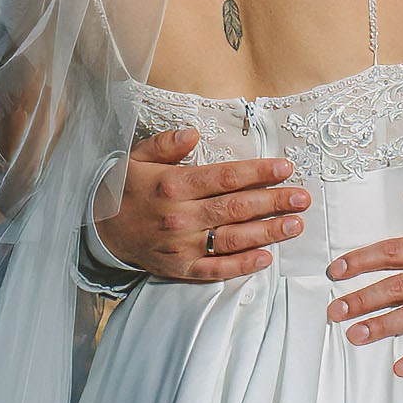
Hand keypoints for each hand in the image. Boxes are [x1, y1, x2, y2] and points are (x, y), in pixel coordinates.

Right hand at [96, 128, 309, 281]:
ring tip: (295, 225)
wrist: (99, 230)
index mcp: (173, 185)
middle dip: (274, 202)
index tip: (285, 168)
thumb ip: (165, 143)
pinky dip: (243, 266)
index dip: (258, 173)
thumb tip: (192, 132)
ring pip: (233, 239)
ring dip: (268, 232)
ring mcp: (182, 246)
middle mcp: (181, 217)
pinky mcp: (181, 268)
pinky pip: (217, 269)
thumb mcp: (136, 157)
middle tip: (302, 197)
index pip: (225, 177)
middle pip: (236, 208)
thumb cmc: (123, 188)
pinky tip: (266, 258)